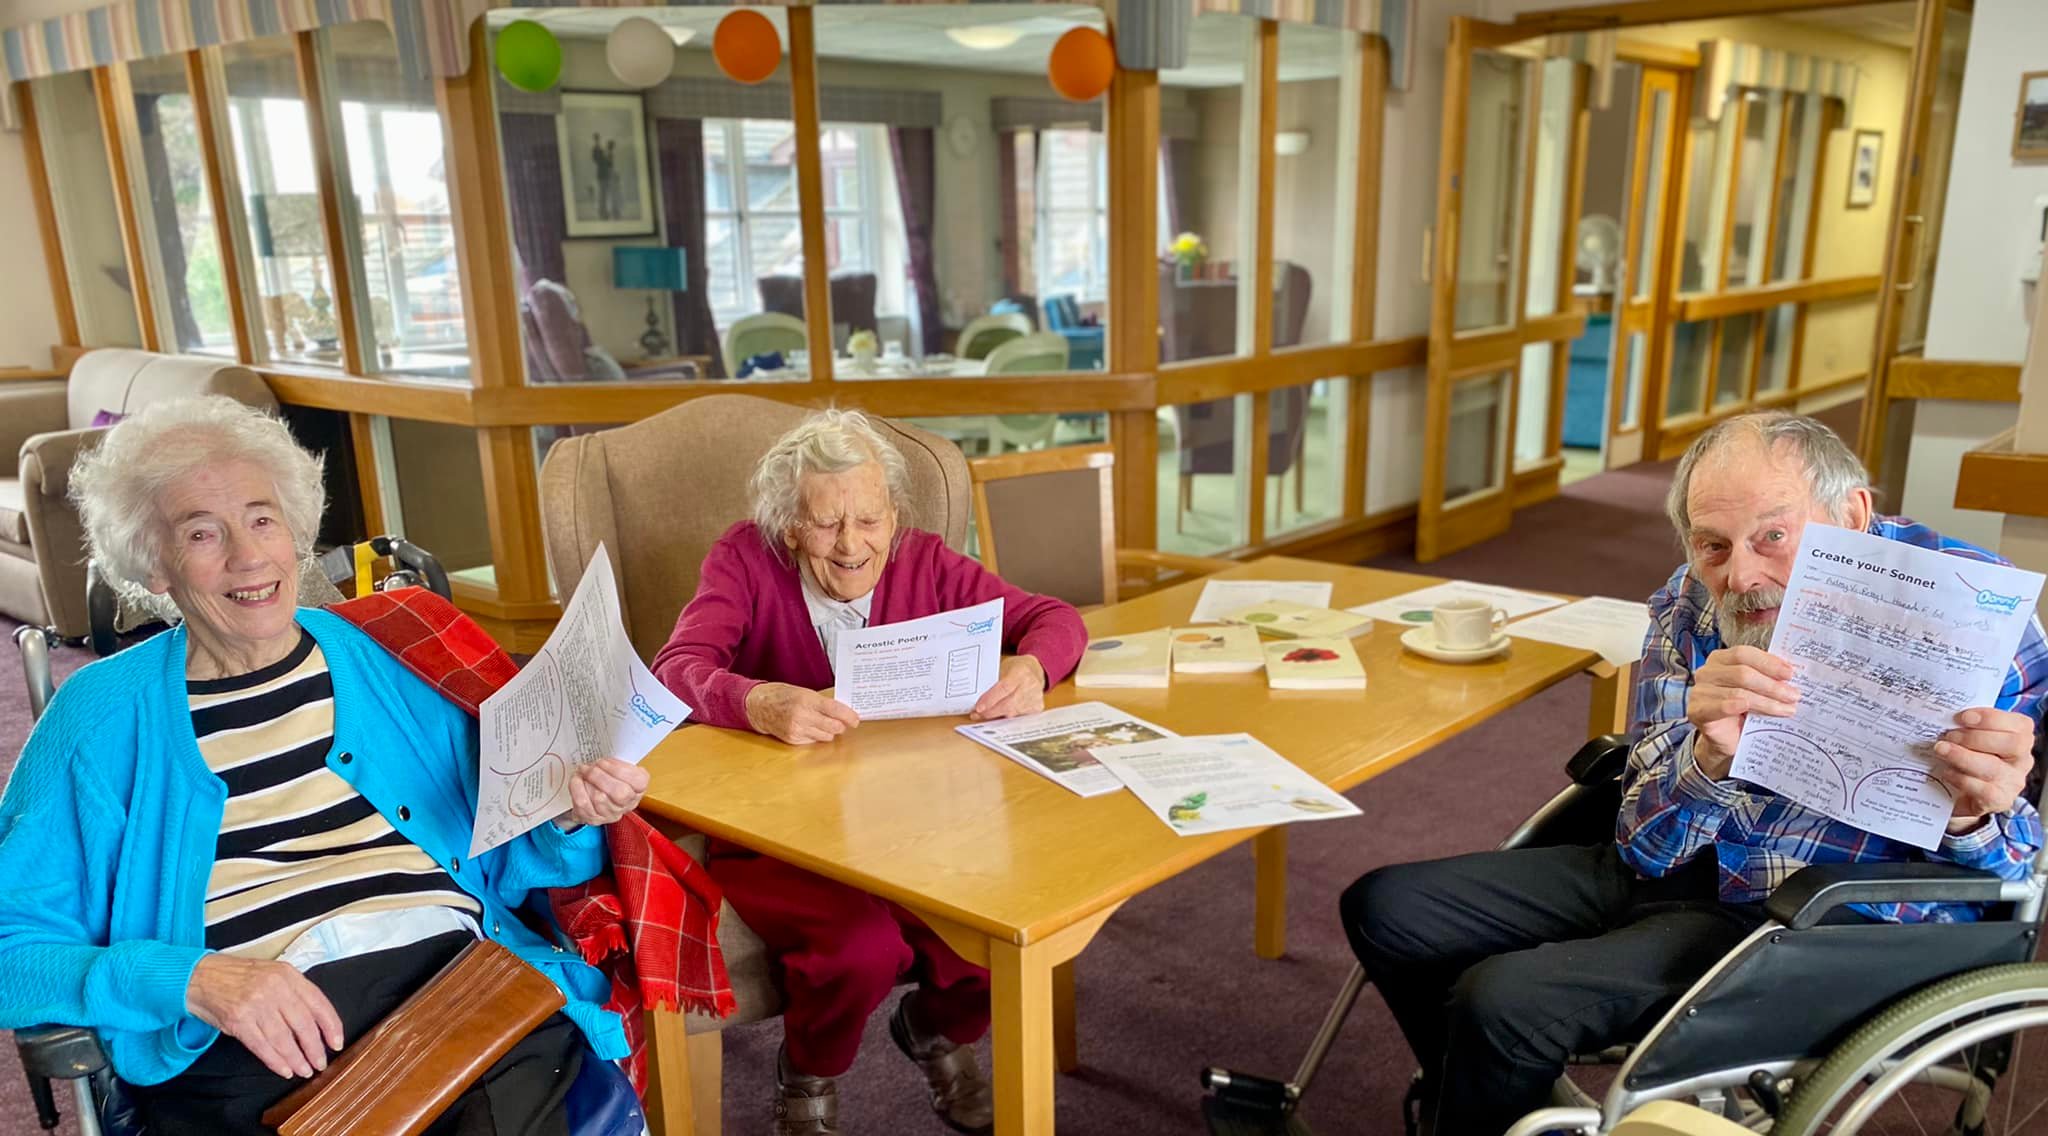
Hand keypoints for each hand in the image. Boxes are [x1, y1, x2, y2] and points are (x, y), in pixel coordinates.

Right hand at [185, 954, 343, 1079]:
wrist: (199, 977)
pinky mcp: (239, 1020)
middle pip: (303, 1024)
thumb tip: (316, 1021)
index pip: (319, 1003)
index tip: (336, 1043)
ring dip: (296, 1058)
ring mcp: (256, 1004)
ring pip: (284, 1038)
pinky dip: (276, 1061)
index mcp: (288, 975)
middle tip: (320, 1063)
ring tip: (304, 1070)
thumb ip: (294, 991)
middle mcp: (275, 988)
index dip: (331, 1026)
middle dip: (315, 1048)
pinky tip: (285, 1069)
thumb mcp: (272, 973)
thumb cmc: (238, 977)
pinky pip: (262, 1046)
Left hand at [556, 757, 648, 827]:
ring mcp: (611, 814)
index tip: (603, 761)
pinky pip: (583, 804)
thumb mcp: (617, 766)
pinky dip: (577, 788)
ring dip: (587, 781)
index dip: (619, 770)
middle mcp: (627, 804)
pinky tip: (576, 780)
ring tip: (582, 771)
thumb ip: (617, 760)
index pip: (639, 782)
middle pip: (620, 793)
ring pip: (599, 798)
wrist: (591, 797)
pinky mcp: (594, 819)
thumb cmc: (607, 777)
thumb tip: (610, 746)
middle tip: (590, 766)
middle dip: (601, 776)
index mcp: (638, 788)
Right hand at [745, 682, 859, 743]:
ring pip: (826, 736)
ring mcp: (797, 729)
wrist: (758, 706)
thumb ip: (822, 702)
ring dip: (829, 731)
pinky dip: (816, 735)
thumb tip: (843, 712)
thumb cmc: (782, 695)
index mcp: (807, 700)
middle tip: (842, 722)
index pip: (835, 710)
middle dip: (841, 725)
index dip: (849, 716)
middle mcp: (802, 716)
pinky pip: (814, 741)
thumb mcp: (804, 692)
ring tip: (822, 723)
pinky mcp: (793, 739)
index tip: (855, 719)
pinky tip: (809, 727)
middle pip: (834, 727)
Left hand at [970, 655, 1046, 721]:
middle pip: (1008, 704)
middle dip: (990, 712)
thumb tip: (978, 700)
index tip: (978, 708)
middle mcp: (1031, 685)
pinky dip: (1007, 717)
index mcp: (1021, 672)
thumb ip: (993, 683)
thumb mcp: (1003, 668)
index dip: (990, 699)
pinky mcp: (1037, 707)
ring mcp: (1036, 698)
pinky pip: (1018, 717)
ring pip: (1012, 714)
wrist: (1035, 670)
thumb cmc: (1016, 668)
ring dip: (996, 716)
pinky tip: (999, 715)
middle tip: (977, 714)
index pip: (1004, 688)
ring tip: (985, 714)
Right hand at [1686, 645, 1798, 779]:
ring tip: (1786, 709)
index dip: (1768, 662)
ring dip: (1766, 702)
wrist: (1727, 738)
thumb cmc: (1743, 710)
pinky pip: (1719, 707)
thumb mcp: (1756, 689)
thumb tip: (1789, 673)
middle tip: (1793, 695)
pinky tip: (1747, 709)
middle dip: (1772, 685)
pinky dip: (1734, 706)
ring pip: (1738, 692)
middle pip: (1742, 673)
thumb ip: (1766, 677)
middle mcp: (1707, 672)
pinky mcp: (1697, 711)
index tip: (1790, 674)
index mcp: (1720, 660)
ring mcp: (1699, 691)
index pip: (1743, 654)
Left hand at [1931, 707, 2034, 831]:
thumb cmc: (1969, 756)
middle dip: (1976, 737)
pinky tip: (1946, 772)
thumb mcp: (1971, 737)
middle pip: (2012, 744)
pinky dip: (1960, 778)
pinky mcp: (1999, 800)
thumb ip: (1967, 725)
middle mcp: (2022, 759)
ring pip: (1993, 767)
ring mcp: (2013, 782)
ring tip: (1941, 749)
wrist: (1961, 793)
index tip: (1962, 717)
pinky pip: (1983, 789)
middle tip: (1949, 736)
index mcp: (2020, 738)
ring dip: (1962, 756)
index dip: (1990, 718)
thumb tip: (1944, 714)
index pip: (2018, 725)